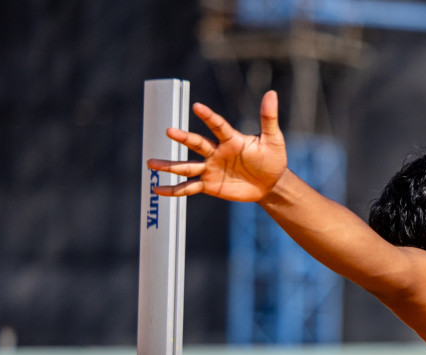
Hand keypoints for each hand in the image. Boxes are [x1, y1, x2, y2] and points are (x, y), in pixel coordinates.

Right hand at [148, 90, 287, 201]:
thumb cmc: (273, 159)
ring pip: (186, 166)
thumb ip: (268, 118)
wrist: (271, 184)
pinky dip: (174, 190)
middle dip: (183, 138)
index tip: (197, 107)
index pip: (218, 126)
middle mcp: (216, 152)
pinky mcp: (209, 184)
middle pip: (196, 144)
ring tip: (151, 164)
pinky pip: (189, 187)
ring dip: (169, 166)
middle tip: (169, 131)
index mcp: (230, 139)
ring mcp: (210, 168)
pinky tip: (158, 190)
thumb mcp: (274, 139)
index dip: (209, 117)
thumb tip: (271, 93)